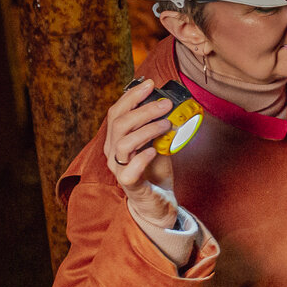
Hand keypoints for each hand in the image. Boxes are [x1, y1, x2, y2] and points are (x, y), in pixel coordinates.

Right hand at [103, 79, 177, 223]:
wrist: (159, 202)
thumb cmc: (155, 171)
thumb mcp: (159, 143)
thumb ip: (160, 127)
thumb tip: (173, 105)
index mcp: (116, 139)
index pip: (117, 112)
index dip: (132, 97)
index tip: (150, 84)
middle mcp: (113, 152)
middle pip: (119, 124)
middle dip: (143, 111)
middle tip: (166, 104)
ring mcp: (119, 169)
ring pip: (123, 144)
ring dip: (146, 130)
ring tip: (167, 124)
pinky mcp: (129, 185)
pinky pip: (129, 170)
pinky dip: (142, 158)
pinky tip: (155, 151)